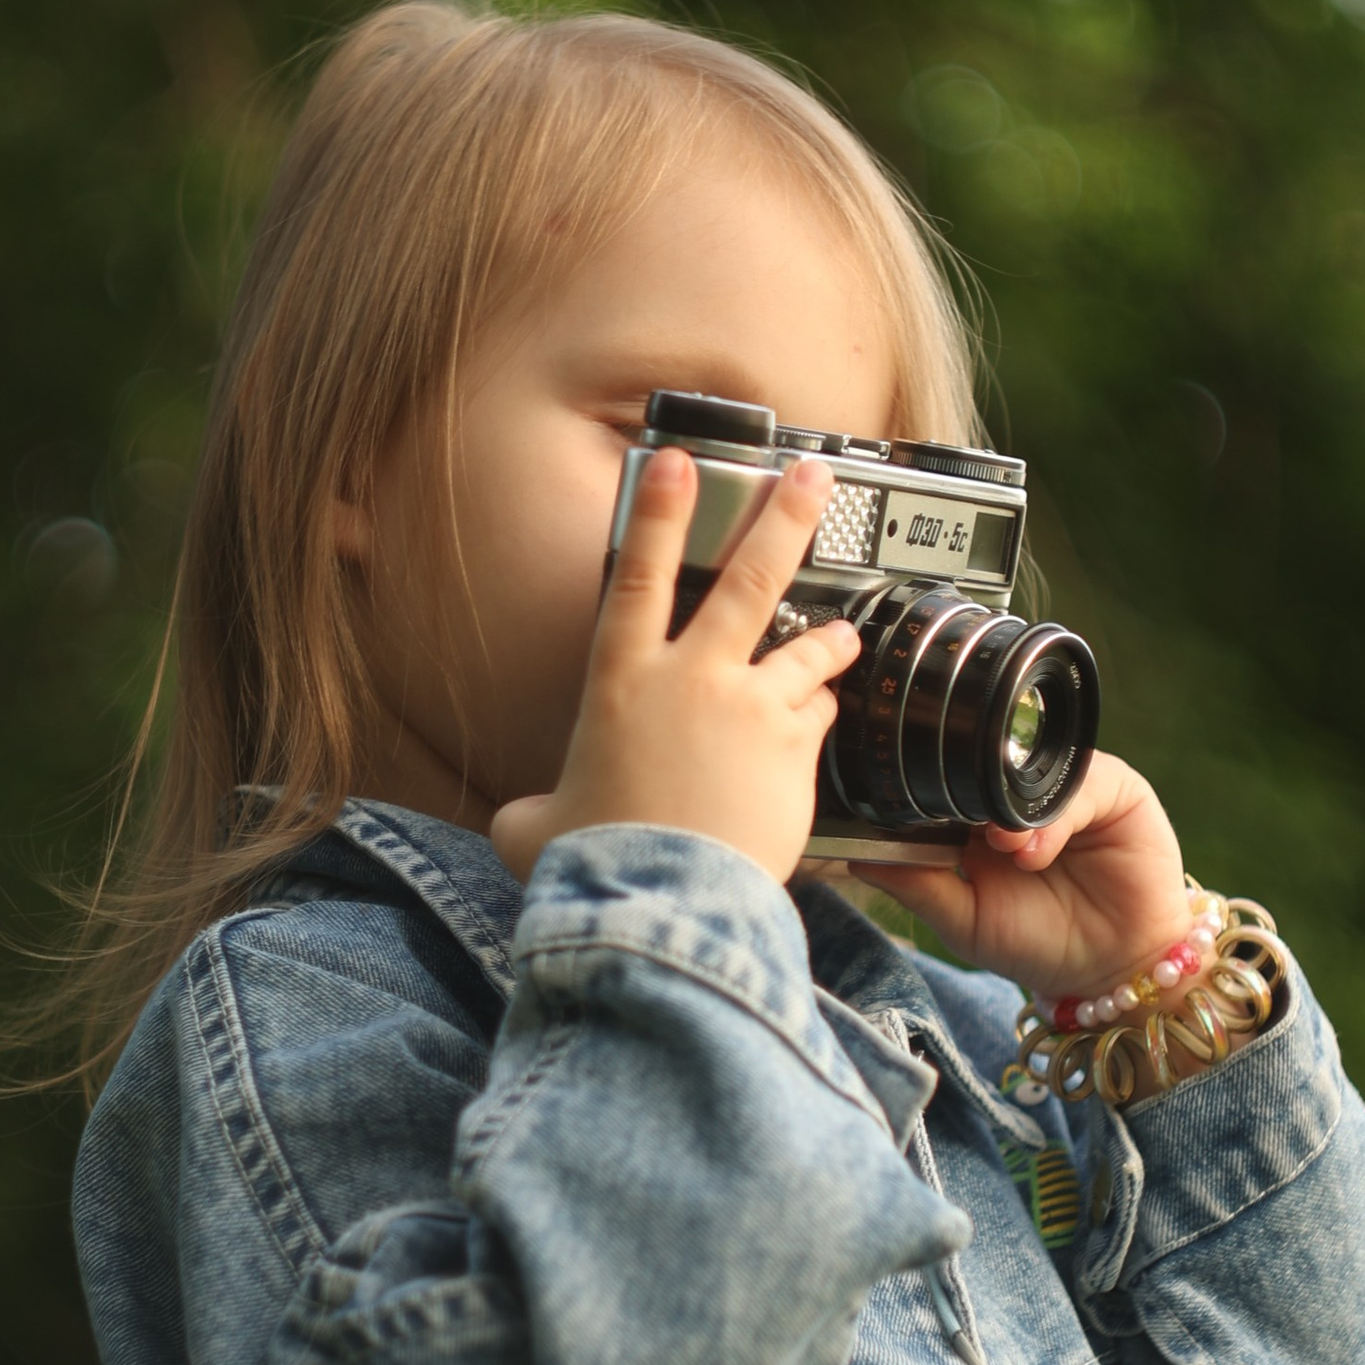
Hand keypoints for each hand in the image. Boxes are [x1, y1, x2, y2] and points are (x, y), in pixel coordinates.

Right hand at [491, 452, 861, 887]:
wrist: (659, 901)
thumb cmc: (594, 865)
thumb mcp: (534, 829)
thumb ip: (533, 809)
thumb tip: (522, 820)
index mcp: (620, 682)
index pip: (639, 574)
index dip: (661, 512)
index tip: (679, 464)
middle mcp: (688, 678)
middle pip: (747, 579)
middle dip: (785, 518)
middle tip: (814, 479)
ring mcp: (747, 707)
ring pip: (803, 648)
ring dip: (827, 638)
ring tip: (843, 633)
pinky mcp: (791, 746)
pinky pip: (816, 715)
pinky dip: (818, 713)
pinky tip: (820, 720)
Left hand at [864, 752, 1194, 1009]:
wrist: (1108, 971)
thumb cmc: (1036, 943)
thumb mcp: (962, 919)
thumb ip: (915, 883)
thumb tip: (854, 853)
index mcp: (979, 814)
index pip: (945, 780)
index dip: (925, 791)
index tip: (903, 808)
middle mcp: (1021, 793)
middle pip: (985, 763)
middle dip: (965, 791)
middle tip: (956, 830)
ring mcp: (1069, 787)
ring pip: (1031, 771)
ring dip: (1012, 810)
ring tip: (1004, 848)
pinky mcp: (1117, 791)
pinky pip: (1084, 784)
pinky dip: (1056, 817)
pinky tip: (1036, 852)